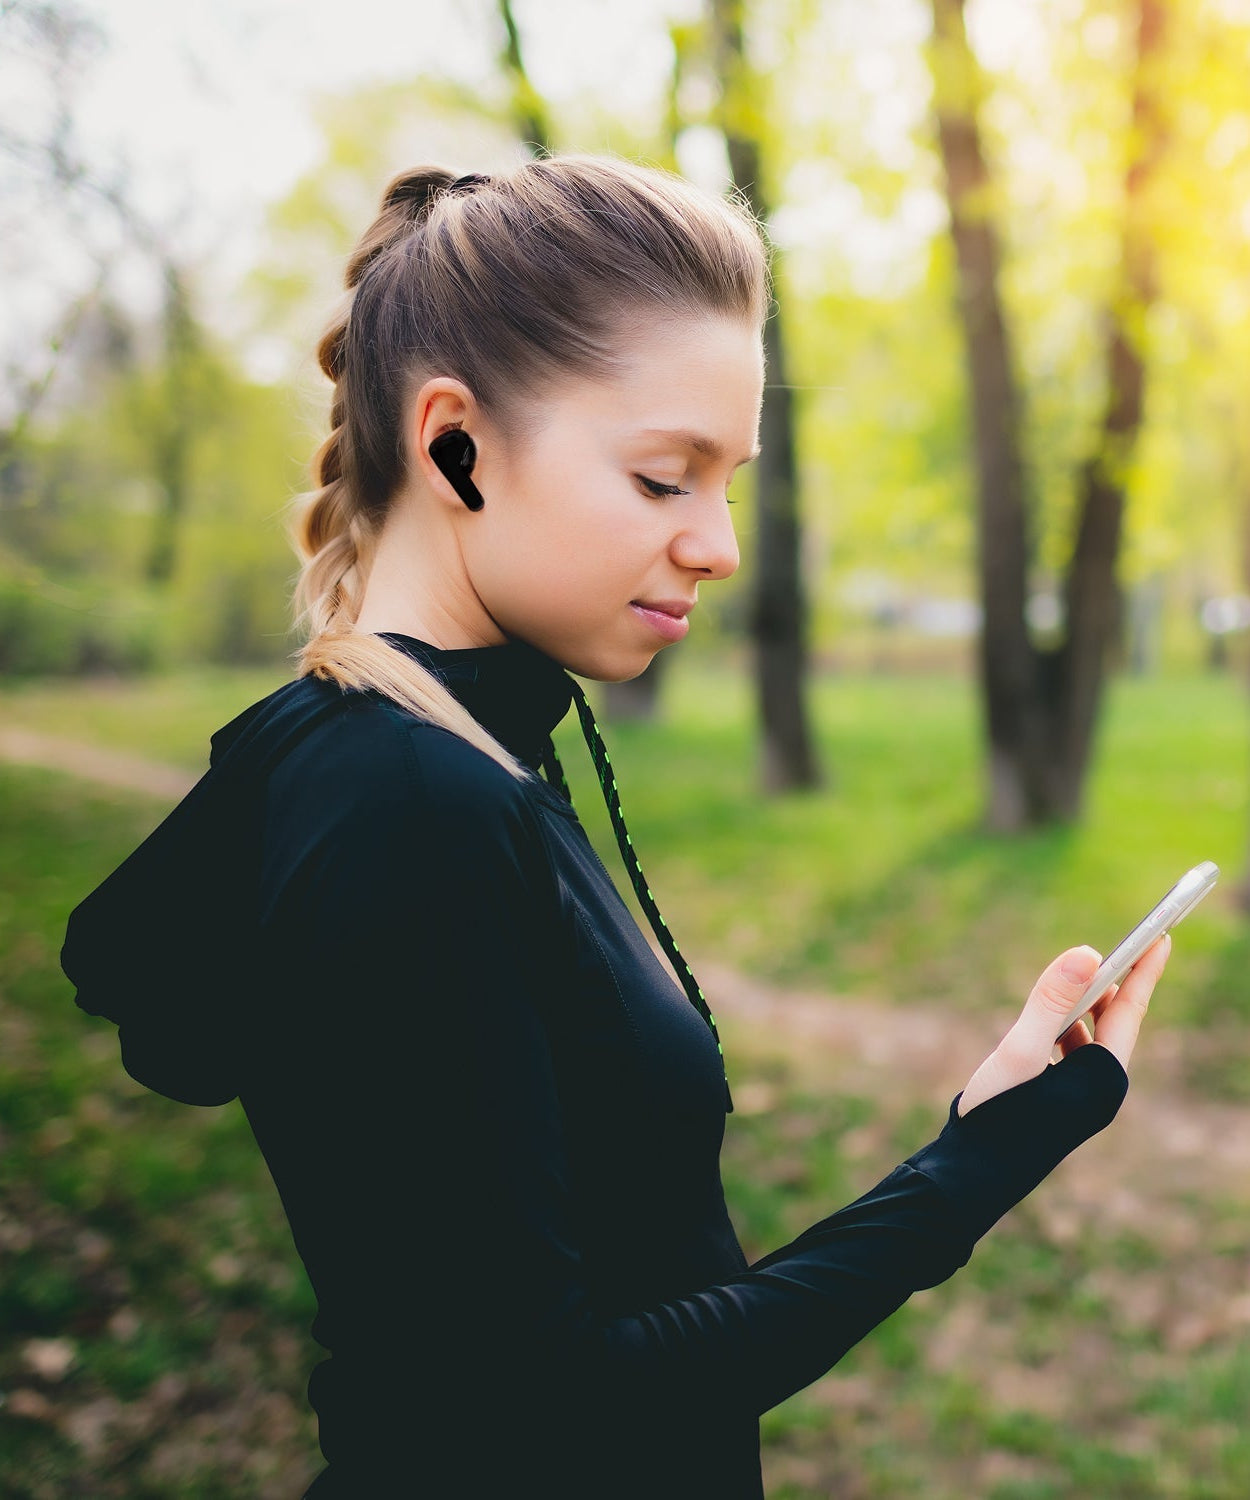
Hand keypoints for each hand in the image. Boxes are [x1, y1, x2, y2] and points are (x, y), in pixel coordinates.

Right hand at [957, 934, 1171, 1116]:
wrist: (972, 1174)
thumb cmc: (996, 1116)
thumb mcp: (1020, 1050)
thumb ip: (1051, 1001)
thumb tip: (1087, 952)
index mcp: (1103, 1079)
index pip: (1130, 1012)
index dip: (1145, 971)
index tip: (1161, 934)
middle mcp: (1102, 1089)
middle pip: (1115, 1023)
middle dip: (1112, 983)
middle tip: (1113, 945)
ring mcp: (1085, 1098)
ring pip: (1093, 1038)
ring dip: (1083, 1005)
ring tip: (1071, 977)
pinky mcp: (1066, 1102)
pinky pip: (1076, 1053)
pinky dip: (1066, 1027)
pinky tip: (1046, 1020)